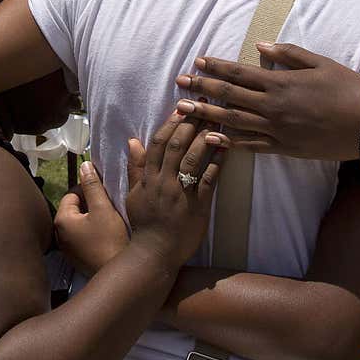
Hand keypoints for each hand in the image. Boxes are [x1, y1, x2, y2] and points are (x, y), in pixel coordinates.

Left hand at [55, 161, 127, 275]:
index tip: (105, 192)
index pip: (72, 194)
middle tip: (108, 205)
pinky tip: (106, 234)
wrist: (116, 271)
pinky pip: (81, 237)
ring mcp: (66, 248)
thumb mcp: (103, 208)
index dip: (89, 189)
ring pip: (79, 223)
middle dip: (90, 203)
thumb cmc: (110, 239)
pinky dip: (91, 232)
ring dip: (92, 218)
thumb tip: (84, 166)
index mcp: (61, 220)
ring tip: (109, 218)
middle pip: (74, 208)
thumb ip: (93, 185)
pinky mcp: (76, 258)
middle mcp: (58, 235)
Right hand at [124, 112, 221, 263]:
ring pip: (192, 159)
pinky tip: (226, 148)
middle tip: (204, 106)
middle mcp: (163, 182)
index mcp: (148, 179)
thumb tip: (133, 140)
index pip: (158, 144)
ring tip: (217, 120)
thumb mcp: (134, 194)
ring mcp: (180, 194)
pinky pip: (208, 180)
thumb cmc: (145, 223)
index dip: (170, 123)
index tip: (182, 107)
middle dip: (190, 123)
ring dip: (205, 137)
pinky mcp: (197, 206)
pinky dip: (217, 162)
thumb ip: (136, 167)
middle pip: (176, 146)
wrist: (154, 253)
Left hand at [174, 42, 359, 160]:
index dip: (216, 67)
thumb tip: (261, 46)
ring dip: (206, 114)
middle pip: (229, 96)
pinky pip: (250, 145)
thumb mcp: (320, 62)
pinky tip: (210, 139)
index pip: (240, 72)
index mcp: (281, 82)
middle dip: (202, 88)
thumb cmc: (348, 88)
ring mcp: (277, 129)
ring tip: (183, 111)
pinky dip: (228, 143)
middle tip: (180, 84)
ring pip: (233, 121)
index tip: (197, 62)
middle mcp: (273, 106)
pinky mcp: (284, 149)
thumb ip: (288, 54)